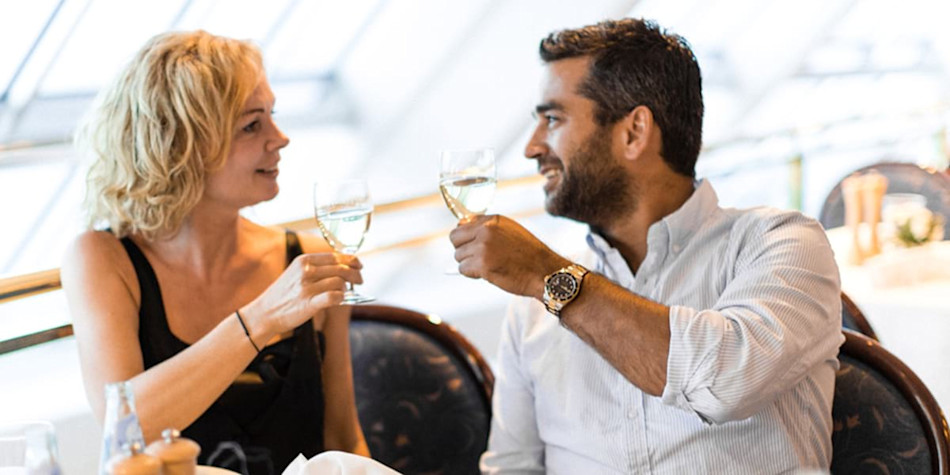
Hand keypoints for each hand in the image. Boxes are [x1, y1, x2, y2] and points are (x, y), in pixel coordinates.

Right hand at [245, 253, 362, 335]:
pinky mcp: (308, 304)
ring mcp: (306, 288)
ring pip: (339, 282)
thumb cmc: (284, 293)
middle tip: (360, 281)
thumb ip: (316, 267)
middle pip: (341, 269)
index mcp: (303, 260)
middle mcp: (305, 271)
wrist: (264, 313)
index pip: (335, 256)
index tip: (359, 265)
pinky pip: (333, 297)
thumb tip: (343, 265)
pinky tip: (339, 300)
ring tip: (344, 292)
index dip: (351, 260)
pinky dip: (341, 298)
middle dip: (355, 274)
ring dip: (346, 288)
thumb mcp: (296, 272)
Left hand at [449, 215, 569, 297]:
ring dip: (469, 264)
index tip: (474, 246)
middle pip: (454, 238)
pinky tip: (488, 274)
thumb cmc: (529, 255)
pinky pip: (463, 269)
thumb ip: (489, 228)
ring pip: (458, 256)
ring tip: (488, 266)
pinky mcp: (482, 264)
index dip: (466, 237)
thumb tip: (461, 228)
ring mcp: (483, 247)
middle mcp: (487, 230)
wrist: (545, 272)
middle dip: (462, 249)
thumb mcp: (511, 232)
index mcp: (494, 220)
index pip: (463, 223)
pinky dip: (472, 274)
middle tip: (476, 258)